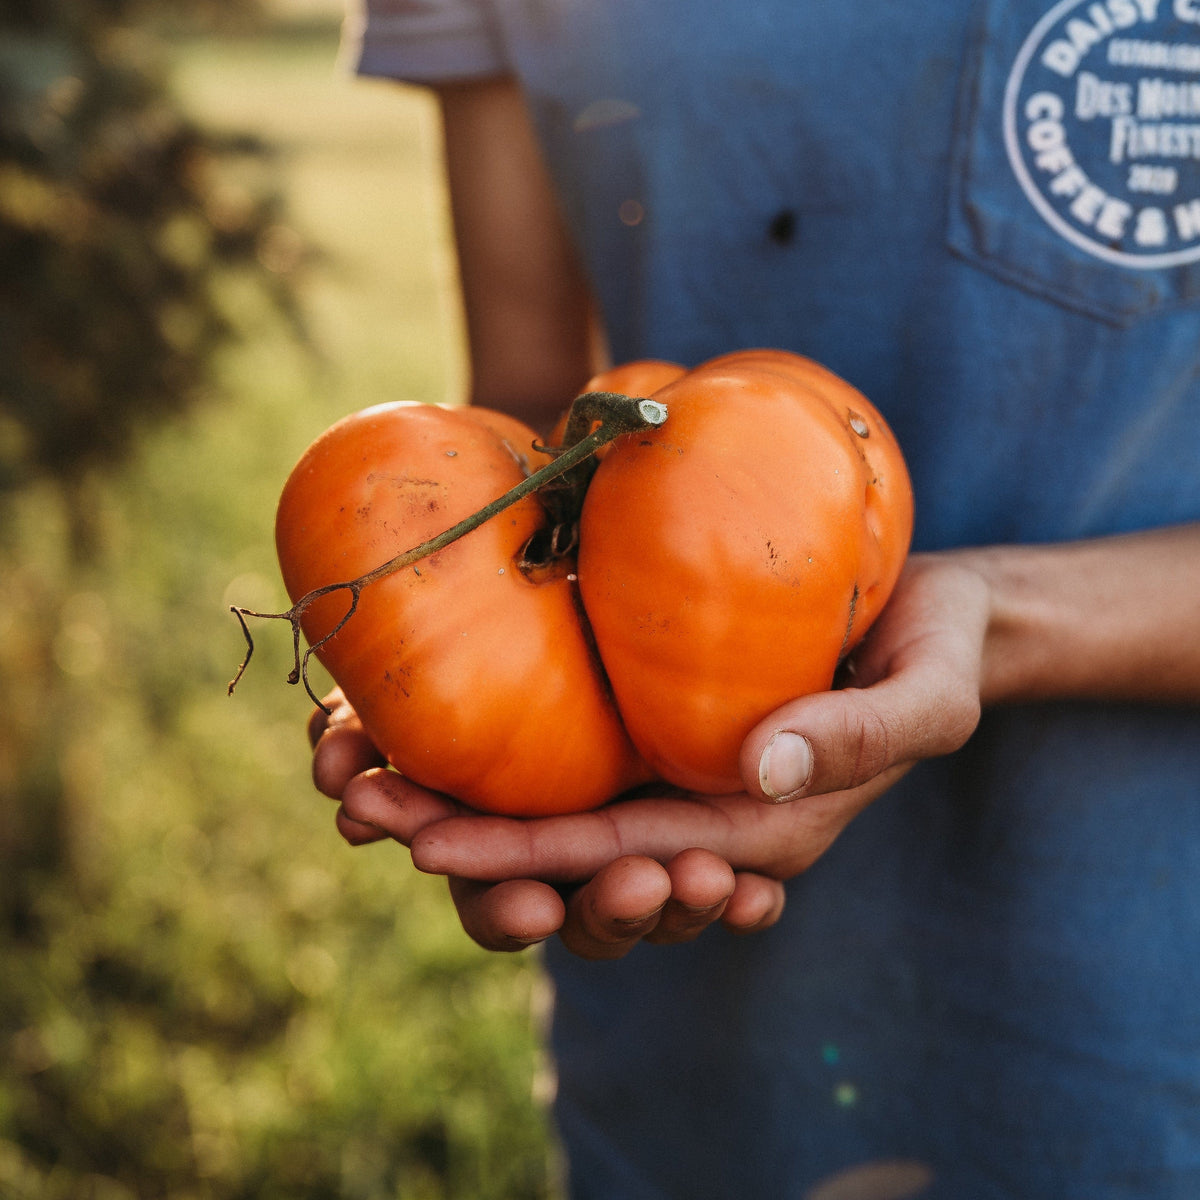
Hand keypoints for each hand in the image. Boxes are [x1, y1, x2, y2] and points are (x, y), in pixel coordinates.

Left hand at [310, 554, 990, 957]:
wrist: (932, 616)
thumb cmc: (936, 652)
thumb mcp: (925, 696)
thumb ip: (858, 737)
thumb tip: (760, 768)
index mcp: (756, 828)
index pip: (626, 853)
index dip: (524, 852)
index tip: (425, 839)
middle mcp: (700, 812)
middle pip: (567, 851)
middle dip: (462, 840)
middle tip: (360, 808)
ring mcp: (678, 773)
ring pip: (557, 811)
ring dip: (461, 801)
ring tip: (365, 777)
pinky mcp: (666, 727)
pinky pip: (576, 759)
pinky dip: (502, 759)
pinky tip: (430, 735)